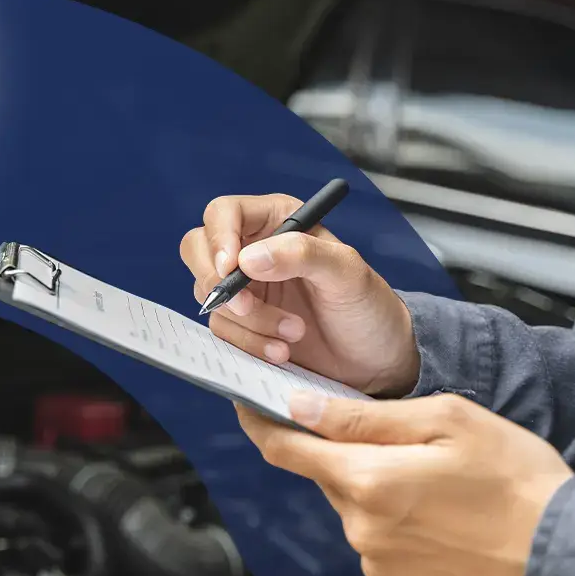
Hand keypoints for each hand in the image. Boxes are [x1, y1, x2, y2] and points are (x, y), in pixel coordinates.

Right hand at [181, 193, 417, 394]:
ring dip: (248, 322)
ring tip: (293, 333)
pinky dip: (249, 344)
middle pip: (198, 249)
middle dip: (218, 282)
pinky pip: (222, 331)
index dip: (219, 238)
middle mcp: (254, 251)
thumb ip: (301, 253)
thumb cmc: (369, 307)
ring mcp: (246, 290)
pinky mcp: (244, 326)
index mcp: (278, 221)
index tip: (230, 269)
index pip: (224, 213)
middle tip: (247, 306)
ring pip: (210, 296)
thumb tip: (247, 258)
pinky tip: (283, 351)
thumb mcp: (347, 272)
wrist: (376, 361)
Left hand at [237, 392, 573, 575]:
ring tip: (443, 488)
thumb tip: (302, 407)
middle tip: (412, 445)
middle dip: (355, 455)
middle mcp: (363, 530)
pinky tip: (444, 521)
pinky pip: (380, 546)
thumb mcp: (447, 420)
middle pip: (331, 477)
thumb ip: (365, 415)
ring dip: (382, 492)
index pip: (286, 449)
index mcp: (369, 480)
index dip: (262, 422)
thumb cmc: (520, 481)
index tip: (251, 405)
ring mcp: (379, 566)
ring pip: (358, 511)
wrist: (569, 556)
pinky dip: (399, 528)